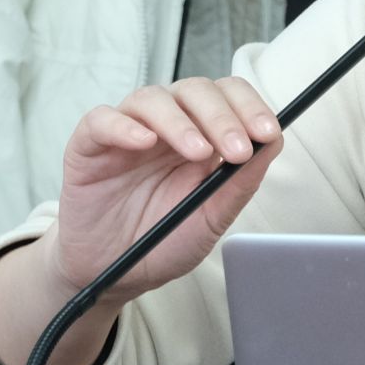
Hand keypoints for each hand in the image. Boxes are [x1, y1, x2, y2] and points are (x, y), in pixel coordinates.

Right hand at [46, 76, 282, 299]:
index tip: (267, 133)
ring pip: (153, 98)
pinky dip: (124, 126)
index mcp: (202, 135)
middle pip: (196, 91)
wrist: (112, 272)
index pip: (229, 97)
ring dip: (180, 121)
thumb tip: (275, 143)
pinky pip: (102, 120)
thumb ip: (240, 182)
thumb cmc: (163, 240)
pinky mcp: (90, 144)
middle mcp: (167, 125)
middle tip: (236, 150)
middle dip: (222, 117)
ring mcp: (128, 131)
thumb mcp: (211, 217)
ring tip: (197, 152)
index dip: (250, 107)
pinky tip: (144, 142)